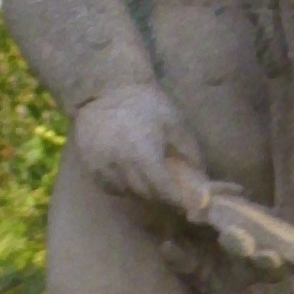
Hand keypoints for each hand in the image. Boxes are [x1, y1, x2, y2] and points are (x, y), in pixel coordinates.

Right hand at [73, 83, 214, 225]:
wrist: (106, 90)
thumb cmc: (145, 103)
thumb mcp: (173, 122)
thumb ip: (189, 152)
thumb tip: (202, 179)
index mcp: (144, 153)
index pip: (164, 190)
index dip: (177, 200)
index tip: (188, 203)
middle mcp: (121, 165)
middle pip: (146, 195)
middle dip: (161, 196)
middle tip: (171, 192)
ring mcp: (103, 168)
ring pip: (128, 193)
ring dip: (142, 192)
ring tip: (150, 180)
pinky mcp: (91, 168)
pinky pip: (111, 187)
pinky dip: (124, 186)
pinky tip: (131, 173)